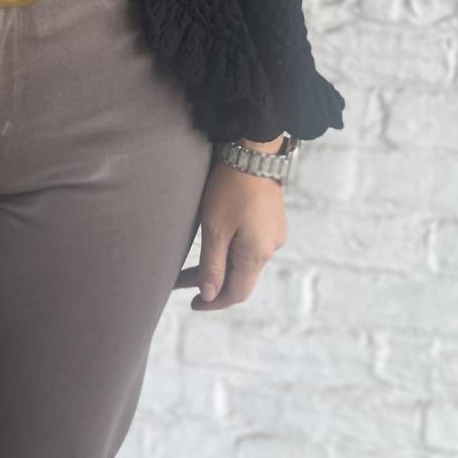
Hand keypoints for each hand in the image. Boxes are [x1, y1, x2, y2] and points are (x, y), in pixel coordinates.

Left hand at [175, 161, 287, 310]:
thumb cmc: (230, 188)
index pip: (236, 292)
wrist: (254, 152)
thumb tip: (210, 295)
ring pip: (245, 261)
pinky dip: (231, 252)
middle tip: (183, 284)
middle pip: (241, 278)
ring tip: (192, 266)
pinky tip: (215, 245)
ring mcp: (273, 233)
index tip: (194, 304)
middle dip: (212, 283)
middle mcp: (270, 248)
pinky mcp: (271, 220)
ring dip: (220, 266)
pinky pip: (250, 246)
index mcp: (257, 254)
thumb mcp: (215, 229)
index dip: (214, 302)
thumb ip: (212, 265)